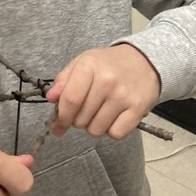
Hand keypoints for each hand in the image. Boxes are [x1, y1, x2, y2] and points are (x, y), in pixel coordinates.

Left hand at [46, 44, 160, 139]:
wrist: (144, 61)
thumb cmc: (108, 65)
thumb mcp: (82, 63)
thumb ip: (63, 80)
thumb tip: (51, 98)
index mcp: (89, 65)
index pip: (70, 100)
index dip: (61, 117)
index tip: (58, 125)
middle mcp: (106, 80)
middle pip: (80, 119)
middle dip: (77, 121)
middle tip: (86, 110)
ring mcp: (123, 96)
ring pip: (96, 130)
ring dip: (94, 126)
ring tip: (101, 112)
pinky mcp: (138, 109)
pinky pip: (115, 134)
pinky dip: (112, 130)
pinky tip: (114, 117)